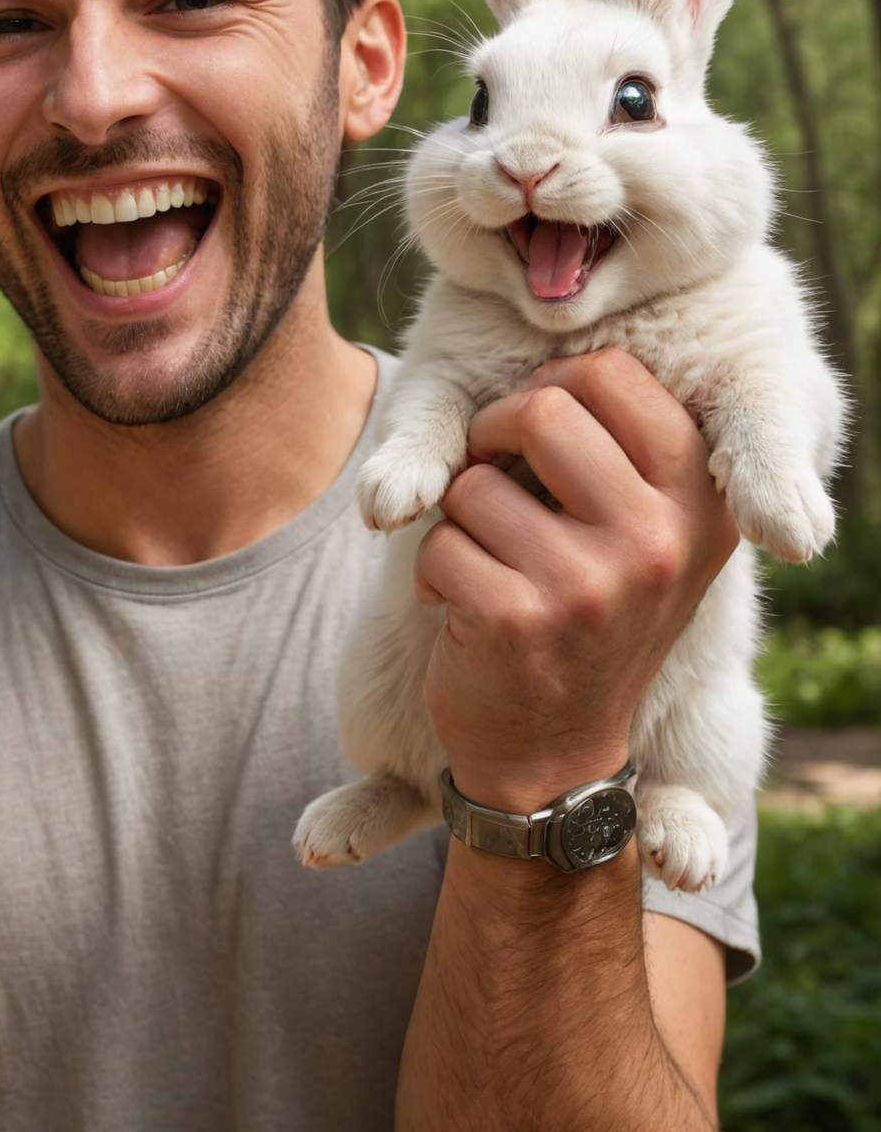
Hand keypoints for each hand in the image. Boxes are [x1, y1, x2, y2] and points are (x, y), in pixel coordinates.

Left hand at [414, 349, 738, 810]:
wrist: (556, 756)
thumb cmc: (586, 617)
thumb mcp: (645, 540)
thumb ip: (623, 457)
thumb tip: (547, 375)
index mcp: (698, 505)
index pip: (615, 377)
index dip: (551, 388)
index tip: (539, 433)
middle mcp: (657, 541)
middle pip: (539, 410)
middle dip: (491, 436)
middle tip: (492, 480)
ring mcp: (586, 584)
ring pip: (472, 480)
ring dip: (460, 519)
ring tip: (492, 566)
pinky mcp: (513, 619)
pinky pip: (435, 540)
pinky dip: (433, 569)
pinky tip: (465, 609)